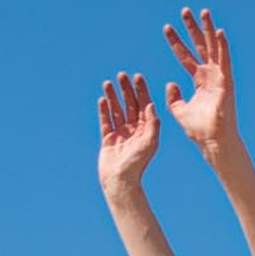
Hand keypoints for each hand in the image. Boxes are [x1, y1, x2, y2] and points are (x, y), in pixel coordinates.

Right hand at [96, 71, 158, 195]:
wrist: (121, 181)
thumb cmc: (138, 164)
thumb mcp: (150, 142)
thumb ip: (152, 123)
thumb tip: (151, 104)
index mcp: (146, 129)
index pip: (144, 105)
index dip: (141, 90)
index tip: (137, 76)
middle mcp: (134, 129)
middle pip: (130, 104)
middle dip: (126, 89)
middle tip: (122, 74)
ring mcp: (121, 134)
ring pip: (117, 110)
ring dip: (113, 96)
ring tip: (108, 82)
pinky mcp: (108, 139)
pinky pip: (105, 121)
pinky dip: (104, 110)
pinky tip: (102, 99)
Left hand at [161, 6, 236, 156]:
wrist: (212, 140)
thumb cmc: (199, 129)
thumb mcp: (179, 111)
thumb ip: (173, 98)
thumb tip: (170, 84)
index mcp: (199, 80)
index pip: (185, 56)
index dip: (176, 42)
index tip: (166, 28)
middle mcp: (210, 74)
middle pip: (199, 46)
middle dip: (192, 28)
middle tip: (184, 10)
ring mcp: (219, 76)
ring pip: (213, 47)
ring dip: (207, 29)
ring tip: (203, 12)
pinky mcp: (226, 81)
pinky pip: (224, 60)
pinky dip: (222, 46)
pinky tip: (217, 31)